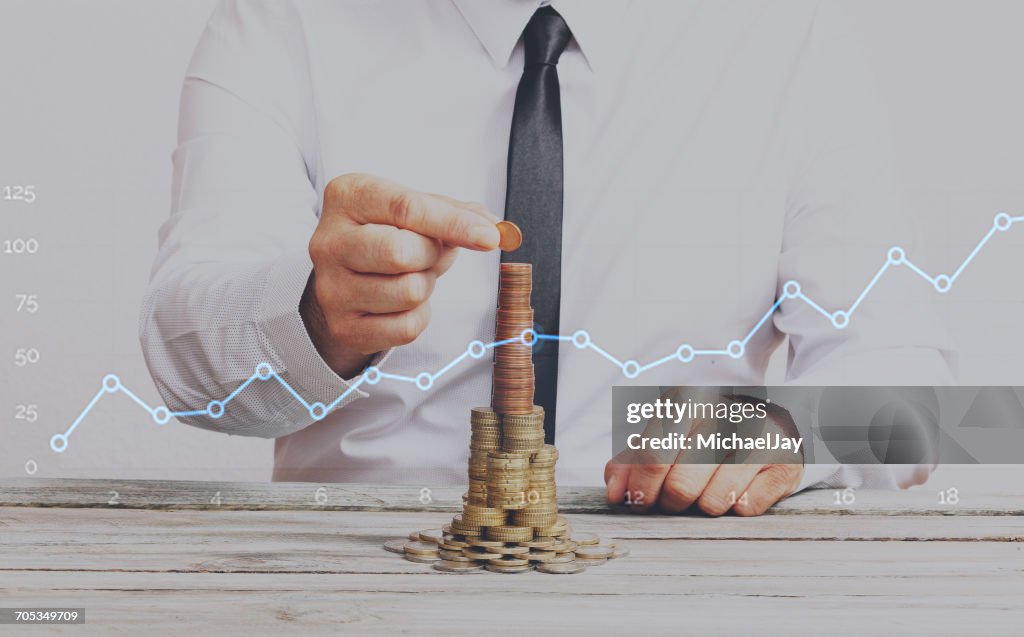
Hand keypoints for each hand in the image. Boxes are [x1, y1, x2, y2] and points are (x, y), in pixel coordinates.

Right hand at [301, 174, 499, 377]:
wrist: (347, 279)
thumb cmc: (390, 234)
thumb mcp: (417, 211)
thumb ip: (457, 213)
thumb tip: (495, 231)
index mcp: (347, 197)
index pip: (405, 207)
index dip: (453, 223)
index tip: (490, 237)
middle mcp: (329, 242)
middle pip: (400, 253)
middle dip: (431, 256)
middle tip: (428, 253)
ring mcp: (332, 288)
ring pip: (409, 292)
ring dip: (425, 285)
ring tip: (410, 275)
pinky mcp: (344, 328)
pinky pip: (406, 327)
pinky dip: (418, 316)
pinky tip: (403, 303)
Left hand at [604, 397, 803, 516]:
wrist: (768, 416)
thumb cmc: (704, 430)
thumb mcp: (665, 434)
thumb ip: (632, 461)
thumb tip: (615, 492)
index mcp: (687, 401)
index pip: (652, 456)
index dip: (640, 488)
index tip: (637, 501)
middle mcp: (724, 415)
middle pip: (680, 486)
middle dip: (670, 503)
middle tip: (672, 499)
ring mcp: (758, 438)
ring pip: (713, 502)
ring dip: (703, 506)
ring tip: (706, 488)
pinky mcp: (785, 463)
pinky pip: (746, 508)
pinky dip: (736, 506)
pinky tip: (737, 486)